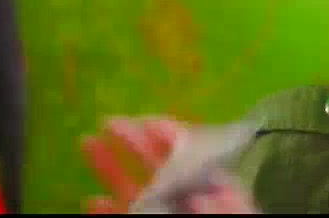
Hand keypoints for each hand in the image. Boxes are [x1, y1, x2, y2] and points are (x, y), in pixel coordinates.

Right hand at [80, 117, 258, 213]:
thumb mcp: (240, 217)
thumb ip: (228, 207)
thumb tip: (205, 194)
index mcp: (214, 190)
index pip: (192, 154)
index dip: (170, 135)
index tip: (146, 121)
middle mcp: (187, 200)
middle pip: (158, 166)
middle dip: (133, 142)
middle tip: (109, 122)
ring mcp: (166, 216)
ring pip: (135, 191)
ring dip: (110, 168)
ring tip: (88, 144)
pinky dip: (107, 213)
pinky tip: (90, 202)